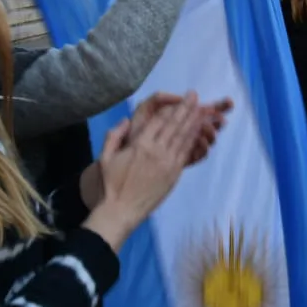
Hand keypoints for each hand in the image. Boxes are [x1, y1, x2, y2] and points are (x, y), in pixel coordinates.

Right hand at [83, 92, 226, 251]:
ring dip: (193, 121)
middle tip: (195, 96)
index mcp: (139, 144)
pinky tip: (199, 131)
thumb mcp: (105, 158)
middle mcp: (156, 150)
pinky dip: (193, 140)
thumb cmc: (111, 185)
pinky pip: (186, 152)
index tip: (180, 97)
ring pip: (184, 137)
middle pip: (175, 125)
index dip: (171, 107)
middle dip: (186, 109)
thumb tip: (126, 120)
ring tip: (201, 109)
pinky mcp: (174, 173)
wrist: (121, 210)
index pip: (159, 120)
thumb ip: (114, 136)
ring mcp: (167, 162)